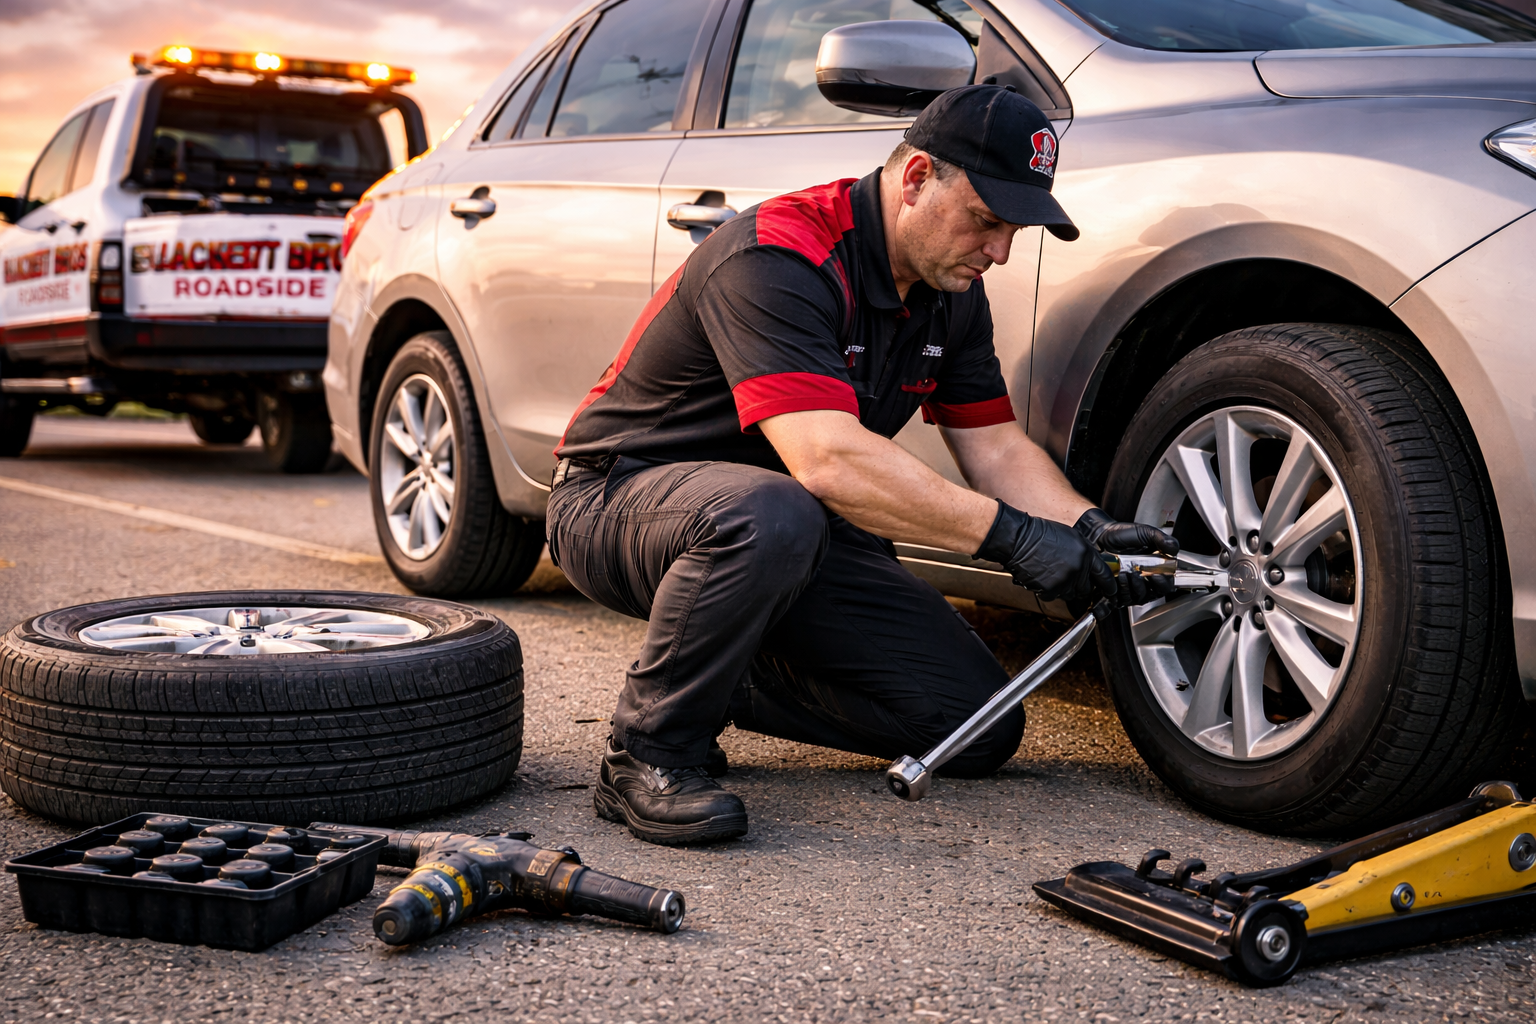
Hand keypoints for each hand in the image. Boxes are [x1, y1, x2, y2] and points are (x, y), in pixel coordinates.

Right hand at [976, 502, 1116, 603]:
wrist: (1019, 539)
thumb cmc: (1040, 534)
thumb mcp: (1070, 537)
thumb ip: (1084, 553)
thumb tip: (1090, 567)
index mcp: (1086, 553)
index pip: (1104, 575)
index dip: (1108, 585)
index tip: (1109, 591)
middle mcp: (1078, 568)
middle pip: (1086, 588)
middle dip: (1079, 586)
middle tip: (1068, 578)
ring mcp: (1065, 580)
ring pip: (1069, 594)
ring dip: (1062, 588)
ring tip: (1050, 574)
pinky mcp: (1051, 589)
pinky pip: (1053, 597)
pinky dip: (1047, 591)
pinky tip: (1041, 577)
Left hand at [1074, 508, 1179, 606]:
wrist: (1101, 535)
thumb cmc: (1123, 535)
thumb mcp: (1146, 532)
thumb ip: (1161, 539)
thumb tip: (1173, 548)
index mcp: (1156, 568)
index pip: (1166, 584)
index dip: (1164, 584)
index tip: (1157, 575)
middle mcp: (1145, 580)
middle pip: (1153, 594)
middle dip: (1148, 587)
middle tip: (1139, 574)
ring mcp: (1130, 586)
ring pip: (1137, 598)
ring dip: (1133, 588)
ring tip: (1126, 573)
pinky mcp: (1117, 590)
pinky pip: (1121, 599)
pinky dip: (1121, 591)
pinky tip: (1118, 578)